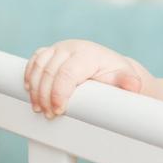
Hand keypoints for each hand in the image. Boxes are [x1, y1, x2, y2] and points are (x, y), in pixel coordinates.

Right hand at [24, 40, 148, 117]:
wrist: (109, 66)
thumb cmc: (116, 75)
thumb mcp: (124, 78)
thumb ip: (127, 82)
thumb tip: (132, 85)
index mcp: (88, 54)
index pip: (67, 73)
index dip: (59, 93)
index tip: (58, 110)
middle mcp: (71, 48)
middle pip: (50, 71)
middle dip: (45, 95)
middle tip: (48, 114)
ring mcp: (59, 48)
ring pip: (39, 65)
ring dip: (35, 88)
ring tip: (38, 107)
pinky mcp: (50, 52)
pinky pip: (35, 60)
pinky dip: (30, 75)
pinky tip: (30, 90)